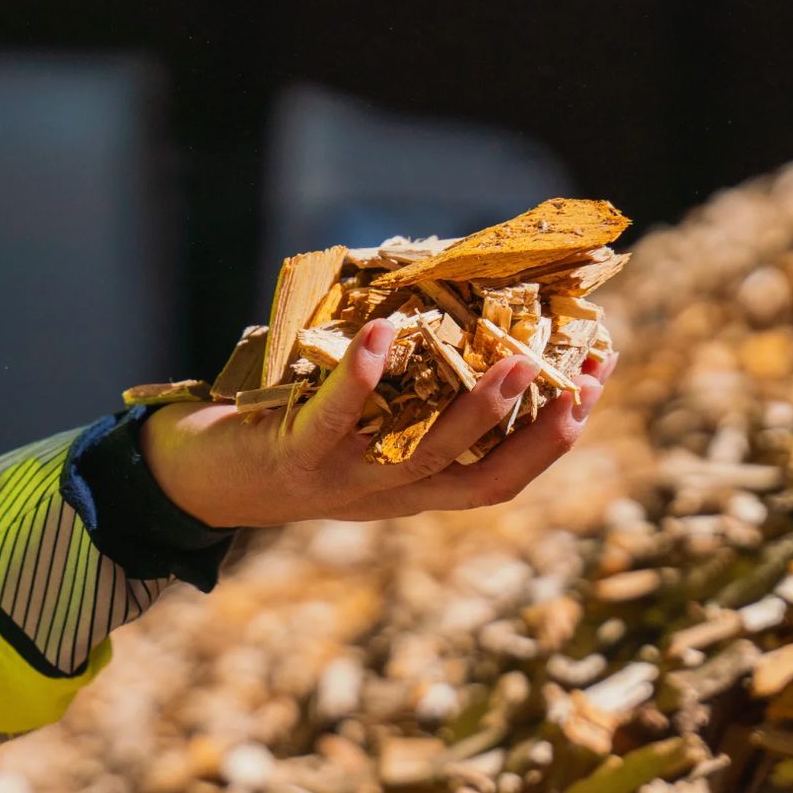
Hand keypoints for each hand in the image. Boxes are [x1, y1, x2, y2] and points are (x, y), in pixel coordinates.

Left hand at [140, 316, 613, 528]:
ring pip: (423, 454)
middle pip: (481, 476)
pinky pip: (336, 419)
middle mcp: (388, 495)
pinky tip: (384, 331)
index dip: (557, 435)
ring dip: (473, 409)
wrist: (193, 485)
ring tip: (510, 356)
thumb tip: (453, 297)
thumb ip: (405, 387)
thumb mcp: (355, 421)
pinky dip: (362, 375)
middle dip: (540, 429)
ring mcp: (343, 481)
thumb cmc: (282, 434)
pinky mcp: (295, 458)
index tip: (599, 374)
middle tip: (584, 373)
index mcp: (413, 486)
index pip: (503, 475)